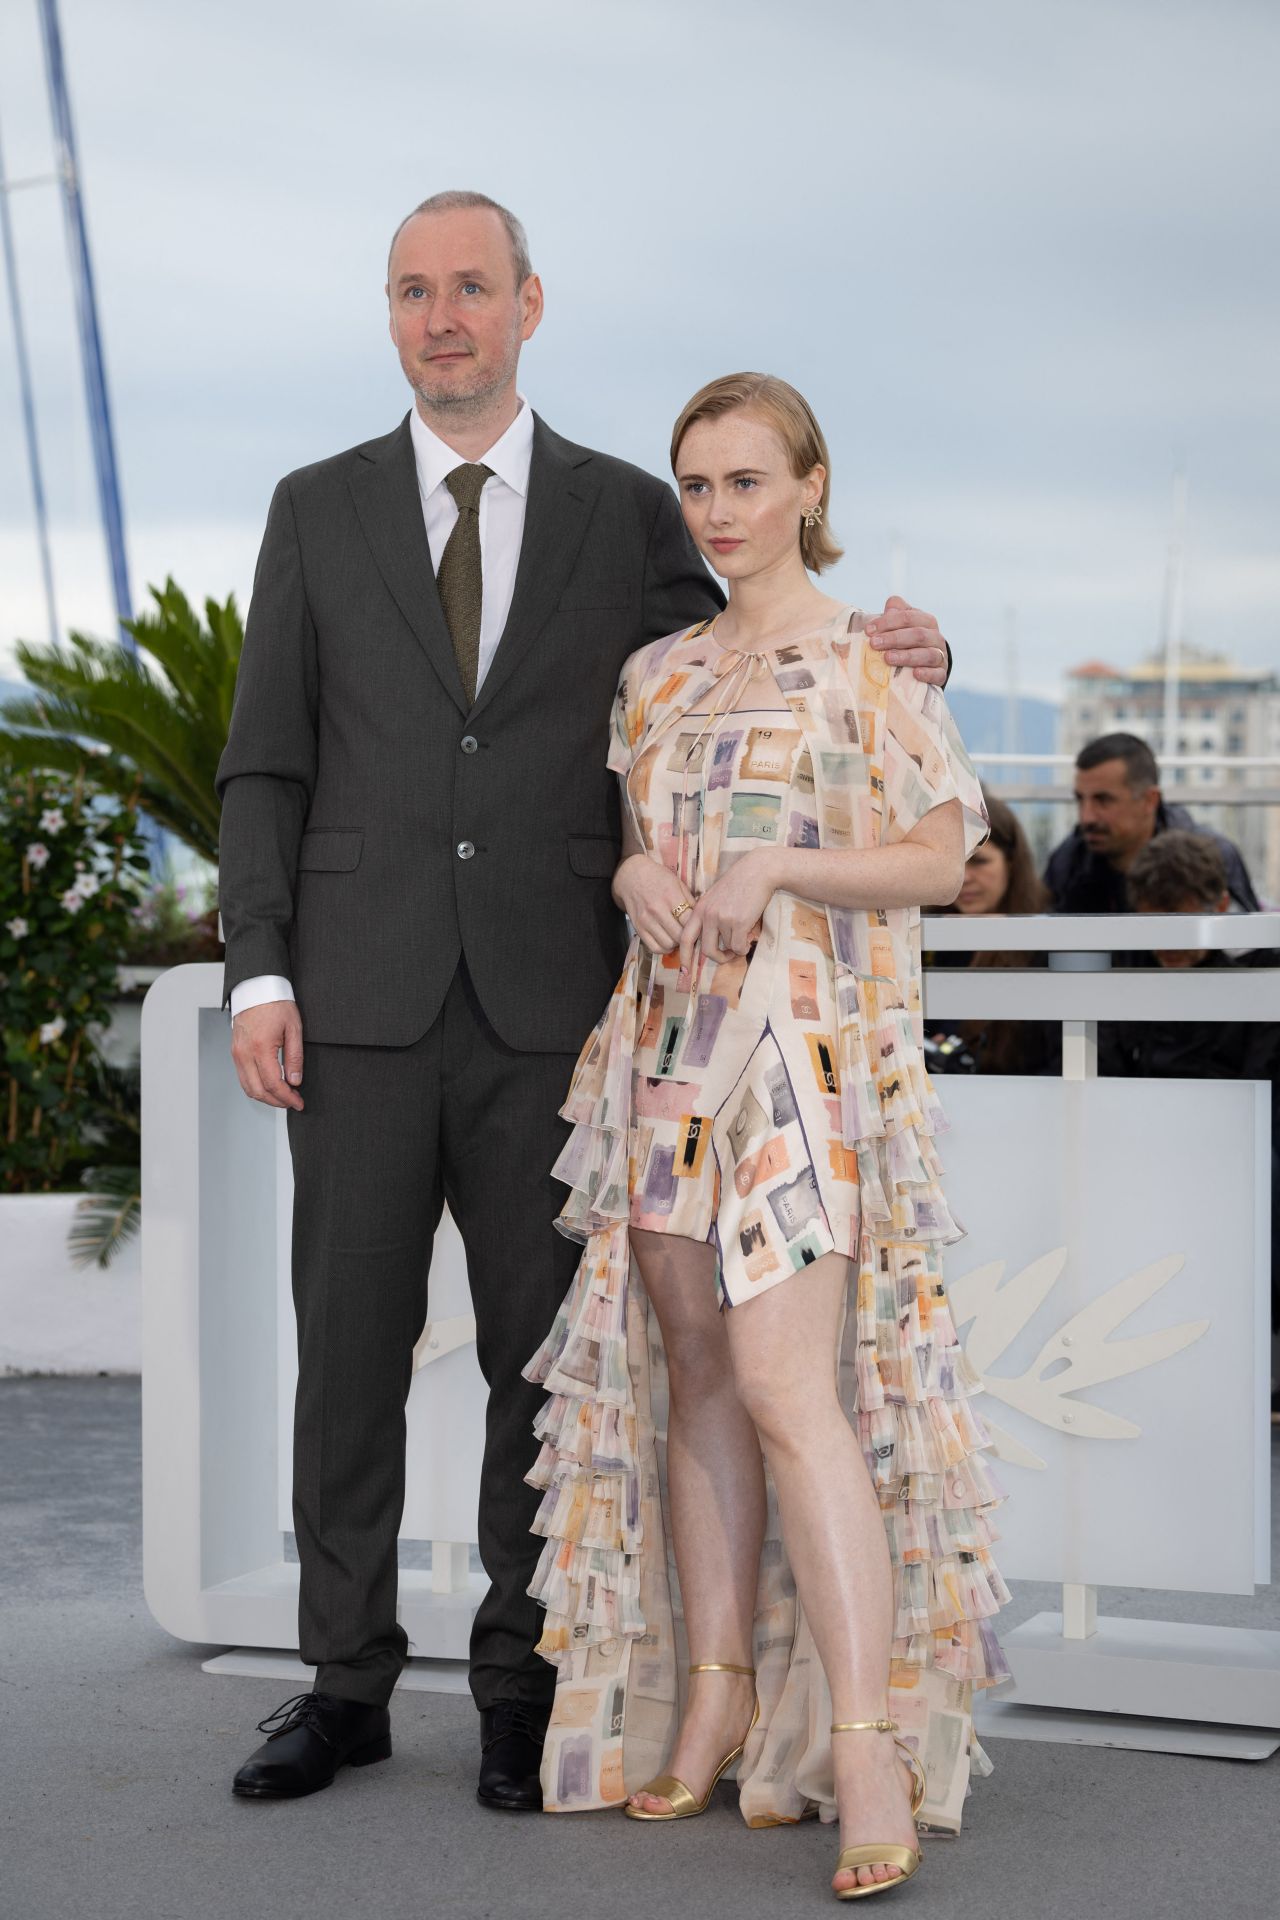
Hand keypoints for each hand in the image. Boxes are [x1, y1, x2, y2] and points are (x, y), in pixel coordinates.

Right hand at [231, 1000, 304, 1109]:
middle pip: (258, 1091)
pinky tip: (269, 1086)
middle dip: (277, 1102)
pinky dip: (256, 1087)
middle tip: (293, 1102)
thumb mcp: (294, 1029)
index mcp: (260, 1048)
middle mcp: (244, 1053)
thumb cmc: (276, 1004)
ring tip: (283, 1096)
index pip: (273, 1084)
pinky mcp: (235, 1052)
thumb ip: (294, 1057)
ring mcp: (237, 1054)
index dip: (287, 1098)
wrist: (257, 988)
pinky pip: (243, 1077)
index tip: (299, 1102)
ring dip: (265, 1097)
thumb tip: (295, 1081)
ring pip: (248, 1088)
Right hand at [613, 852, 696, 954]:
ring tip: (678, 936)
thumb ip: (690, 901)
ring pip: (668, 944)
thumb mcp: (677, 883)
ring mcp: (646, 920)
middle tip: (690, 933)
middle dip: (688, 937)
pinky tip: (668, 941)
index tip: (700, 927)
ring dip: (676, 944)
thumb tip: (701, 919)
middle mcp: (657, 910)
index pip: (689, 921)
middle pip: (680, 936)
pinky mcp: (638, 928)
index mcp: (670, 896)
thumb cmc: (658, 878)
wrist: (632, 876)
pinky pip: (654, 948)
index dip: (697, 926)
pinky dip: (664, 948)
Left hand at [678, 849, 778, 973]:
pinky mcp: (739, 922)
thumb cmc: (740, 883)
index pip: (685, 937)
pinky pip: (739, 947)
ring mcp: (722, 919)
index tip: (685, 970)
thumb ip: (709, 915)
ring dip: (736, 947)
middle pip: (706, 950)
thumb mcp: (716, 897)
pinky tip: (749, 937)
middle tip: (727, 956)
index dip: (684, 956)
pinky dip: (745, 947)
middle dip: (718, 958)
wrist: (759, 871)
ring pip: (727, 948)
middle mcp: (708, 915)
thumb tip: (711, 940)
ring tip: (744, 936)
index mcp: (700, 909)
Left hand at [865, 596, 949, 683]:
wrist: (927, 664)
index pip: (908, 617)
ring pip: (928, 654)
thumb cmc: (908, 641)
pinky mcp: (941, 674)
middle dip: (894, 638)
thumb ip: (896, 613)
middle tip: (874, 644)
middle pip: (918, 635)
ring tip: (888, 658)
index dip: (888, 622)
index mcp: (926, 621)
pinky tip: (915, 674)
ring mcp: (940, 656)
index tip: (868, 630)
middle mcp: (935, 637)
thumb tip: (890, 606)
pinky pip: (937, 674)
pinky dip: (927, 674)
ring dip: (907, 656)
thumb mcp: (902, 625)